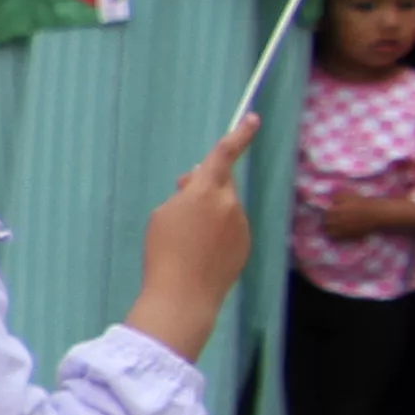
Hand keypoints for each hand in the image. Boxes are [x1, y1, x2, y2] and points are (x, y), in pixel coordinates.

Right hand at [132, 115, 256, 355]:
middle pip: (222, 183)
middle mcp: (229, 204)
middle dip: (207, 186)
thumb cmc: (164, 252)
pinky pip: (232, 229)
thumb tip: (196, 185)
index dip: (239, 135)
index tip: (253, 119)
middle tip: (182, 199)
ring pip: (226, 208)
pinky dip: (218, 234)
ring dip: (210, 213)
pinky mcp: (245, 245)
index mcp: (205, 192)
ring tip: (188, 239)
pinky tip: (201, 253)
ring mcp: (241, 225)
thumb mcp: (162, 215)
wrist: (185, 295)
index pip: (224, 155)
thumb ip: (183, 195)